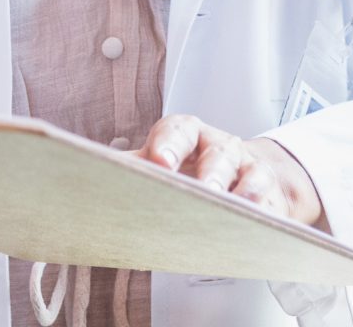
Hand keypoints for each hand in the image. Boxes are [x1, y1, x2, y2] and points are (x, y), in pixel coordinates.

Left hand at [135, 115, 326, 228]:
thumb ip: (129, 167)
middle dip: (208, 173)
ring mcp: (246, 167)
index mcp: (186, 136)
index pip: (178, 131)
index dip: (169, 144)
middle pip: (217, 152)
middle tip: (201, 191)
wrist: (240, 179)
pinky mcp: (267, 191)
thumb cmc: (190, 171)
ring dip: (235, 192)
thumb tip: (85, 174)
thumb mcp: (160, 164)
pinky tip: (249, 220)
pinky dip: (258, 208)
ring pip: (245, 174)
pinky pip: (266, 198)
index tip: (159, 161)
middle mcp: (218, 146)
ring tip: (222, 206)